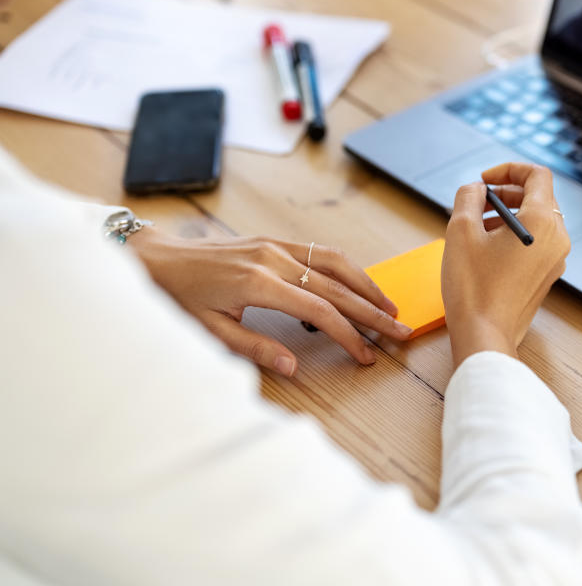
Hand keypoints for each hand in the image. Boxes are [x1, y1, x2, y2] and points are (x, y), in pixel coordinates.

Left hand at [128, 231, 411, 374]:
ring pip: (336, 263)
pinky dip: (347, 269)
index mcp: (259, 284)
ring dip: (367, 285)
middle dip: (373, 311)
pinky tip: (360, 284)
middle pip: (338, 287)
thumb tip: (294, 367)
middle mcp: (274, 259)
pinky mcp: (274, 240)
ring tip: (390, 307)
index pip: (320, 312)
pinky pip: (320, 252)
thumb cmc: (178, 297)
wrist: (155, 257)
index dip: (349, 335)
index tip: (367, 355)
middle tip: (401, 331)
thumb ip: (254, 349)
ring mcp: (276, 245)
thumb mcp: (209, 331)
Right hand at [441, 163, 570, 367]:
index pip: (537, 175)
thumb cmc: (473, 287)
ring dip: (509, 214)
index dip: (509, 169)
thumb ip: (468, 196)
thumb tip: (476, 188)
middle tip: (479, 200)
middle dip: (507, 192)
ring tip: (477, 226)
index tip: (485, 180)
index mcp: (542, 222)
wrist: (484, 335)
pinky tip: (487, 248)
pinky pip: (537, 243)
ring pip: (537, 220)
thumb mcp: (460, 230)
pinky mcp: (547, 276)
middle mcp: (557, 239)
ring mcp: (556, 260)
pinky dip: (515, 235)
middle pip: (539, 197)